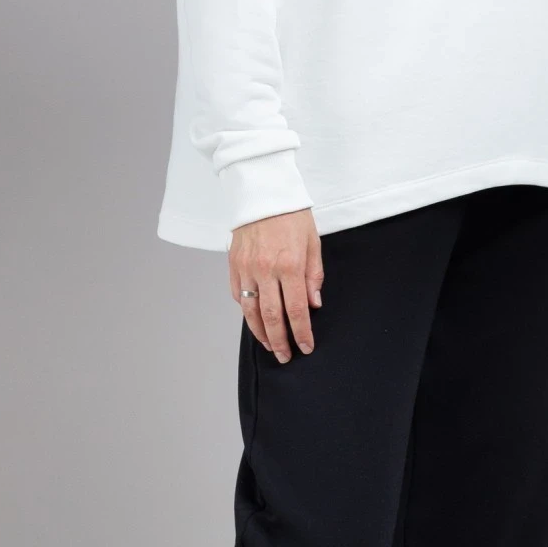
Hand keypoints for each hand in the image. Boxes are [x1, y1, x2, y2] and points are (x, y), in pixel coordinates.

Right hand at [229, 207, 323, 359]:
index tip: (305, 347)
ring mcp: (246, 268)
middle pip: (271, 317)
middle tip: (285, 356)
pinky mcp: (233, 264)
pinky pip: (238, 295)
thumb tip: (314, 305)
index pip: (297, 310)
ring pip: (251, 311)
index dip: (301, 333)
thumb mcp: (313, 241)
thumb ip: (314, 276)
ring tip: (269, 345)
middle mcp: (266, 270)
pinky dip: (246, 311)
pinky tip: (254, 319)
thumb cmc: (292, 213)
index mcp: (290, 265)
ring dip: (260, 332)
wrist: (262, 190)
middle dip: (280, 341)